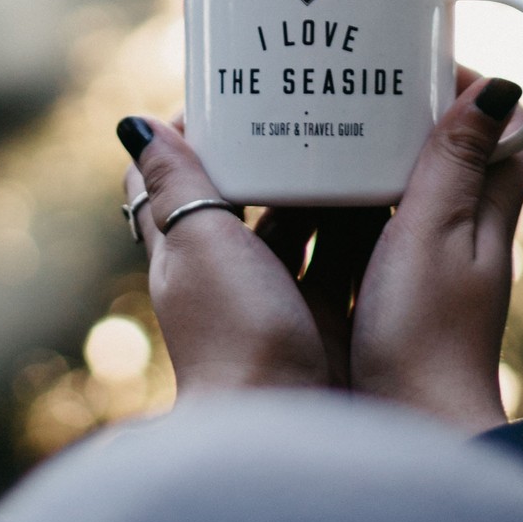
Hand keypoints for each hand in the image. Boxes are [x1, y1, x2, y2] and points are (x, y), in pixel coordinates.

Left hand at [118, 117, 382, 397]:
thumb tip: (130, 125)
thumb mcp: (199, 246)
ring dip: (324, 188)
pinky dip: (361, 229)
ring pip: (298, 228)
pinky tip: (392, 196)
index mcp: (181, 255)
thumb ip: (174, 186)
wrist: (288, 426)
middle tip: (313, 106)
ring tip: (362, 136)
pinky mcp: (321, 324)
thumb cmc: (234, 335)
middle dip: (273, 155)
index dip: (188, 137)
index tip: (230, 95)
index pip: (166, 184)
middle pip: (243, 202)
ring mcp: (274, 303)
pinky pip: (341, 262)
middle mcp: (225, 279)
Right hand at [348, 75, 522, 434]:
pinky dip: (337, 205)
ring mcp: (422, 271)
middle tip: (353, 81)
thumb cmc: (427, 335)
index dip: (473, 88)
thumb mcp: (434, 233)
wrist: (406, 427)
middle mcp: (461, 239)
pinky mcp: (382, 297)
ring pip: (399, 192)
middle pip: (448, 156)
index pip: (508, 131)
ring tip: (315, 123)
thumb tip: (499, 85)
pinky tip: (295, 194)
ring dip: (365, 158)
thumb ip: (456, 163)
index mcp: (487, 215)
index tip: (420, 59)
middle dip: (407, 115)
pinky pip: (361, 231)